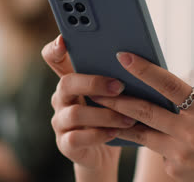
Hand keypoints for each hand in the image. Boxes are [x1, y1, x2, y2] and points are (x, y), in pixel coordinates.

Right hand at [41, 35, 134, 175]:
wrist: (104, 153)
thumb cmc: (112, 116)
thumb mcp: (115, 95)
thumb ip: (117, 76)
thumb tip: (140, 57)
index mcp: (72, 80)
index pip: (53, 58)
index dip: (54, 48)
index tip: (64, 39)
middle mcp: (61, 98)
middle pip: (66, 83)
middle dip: (94, 83)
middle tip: (119, 86)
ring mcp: (60, 121)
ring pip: (74, 113)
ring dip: (105, 114)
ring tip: (128, 118)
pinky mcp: (65, 144)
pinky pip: (76, 138)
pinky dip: (98, 135)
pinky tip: (115, 133)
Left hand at [89, 52, 193, 181]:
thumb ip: (186, 103)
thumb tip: (154, 92)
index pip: (169, 86)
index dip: (144, 69)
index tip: (123, 56)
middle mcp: (190, 134)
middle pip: (144, 112)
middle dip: (116, 99)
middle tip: (96, 88)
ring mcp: (180, 155)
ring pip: (141, 133)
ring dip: (120, 120)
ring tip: (103, 109)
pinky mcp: (173, 170)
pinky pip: (156, 150)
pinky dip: (153, 141)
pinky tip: (157, 138)